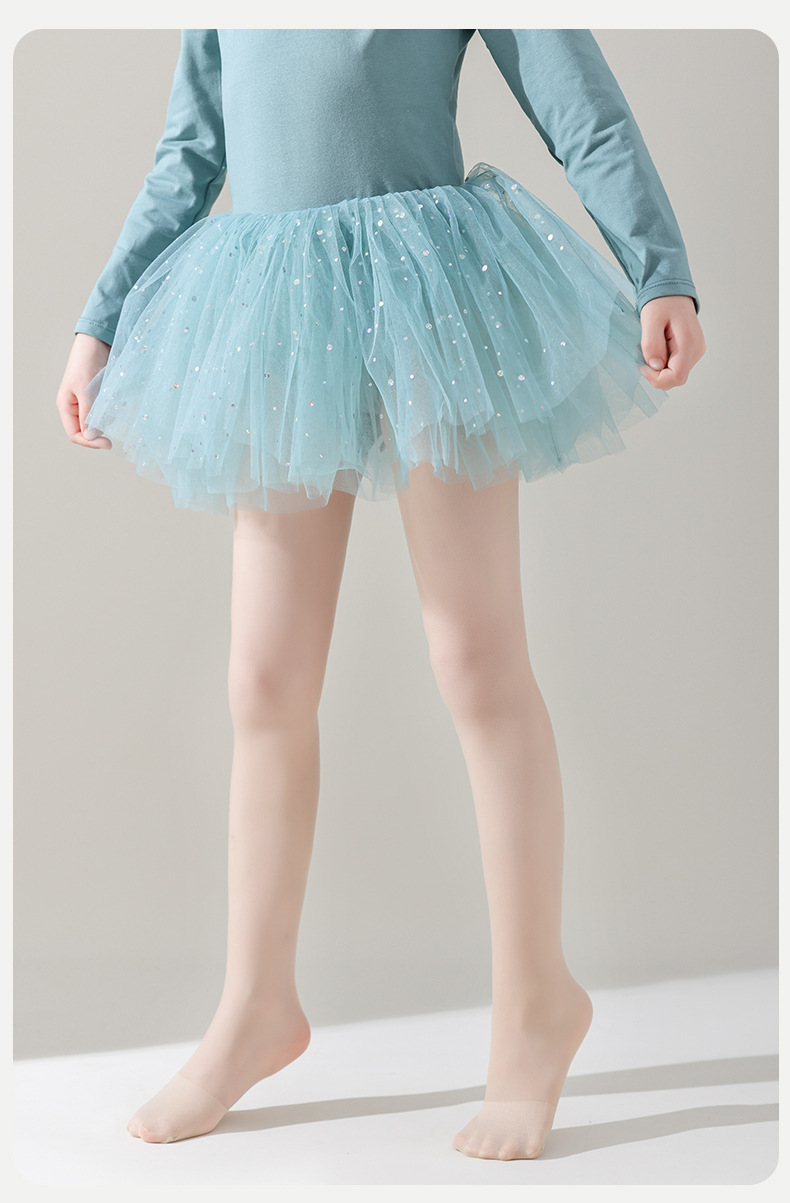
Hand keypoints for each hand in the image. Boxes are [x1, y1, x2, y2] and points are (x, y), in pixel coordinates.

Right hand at [56, 333, 112, 448]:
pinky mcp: (97, 397)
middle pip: (85, 432)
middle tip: (113, 434)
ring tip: (114, 413)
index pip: (75, 435)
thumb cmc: (86, 364)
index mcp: (66, 407)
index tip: (108, 443)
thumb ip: (88, 415)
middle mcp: (74, 407)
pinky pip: (103, 413)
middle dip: (98, 434)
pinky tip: (116, 407)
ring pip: (96, 423)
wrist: (96, 343)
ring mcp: (86, 402)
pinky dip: (110, 414)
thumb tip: (91, 437)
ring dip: (106, 423)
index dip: (89, 443)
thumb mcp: (86, 391)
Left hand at [637, 295, 705, 390]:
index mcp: (689, 344)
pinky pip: (677, 367)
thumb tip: (655, 366)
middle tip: (645, 358)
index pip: (676, 377)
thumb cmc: (661, 303)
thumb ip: (652, 344)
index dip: (656, 378)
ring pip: (676, 374)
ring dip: (660, 369)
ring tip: (654, 349)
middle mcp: (696, 350)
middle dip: (657, 375)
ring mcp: (696, 351)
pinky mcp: (692, 351)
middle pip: (676, 379)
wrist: (672, 293)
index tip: (644, 365)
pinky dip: (665, 364)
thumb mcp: (650, 320)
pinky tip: (660, 349)